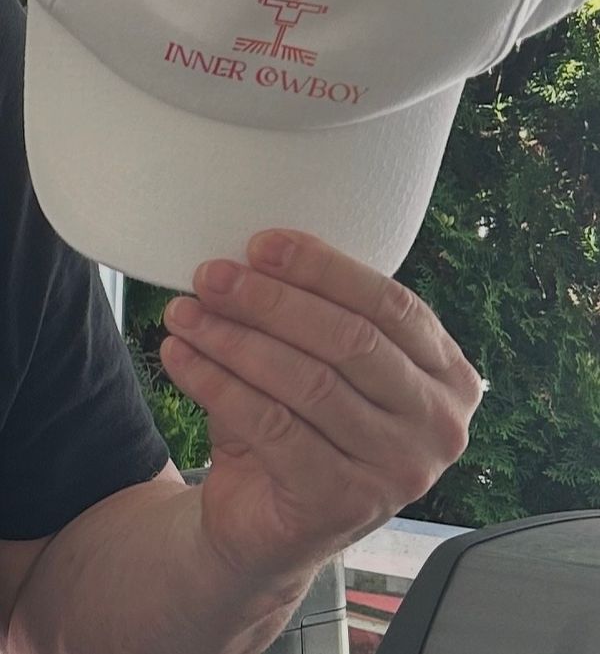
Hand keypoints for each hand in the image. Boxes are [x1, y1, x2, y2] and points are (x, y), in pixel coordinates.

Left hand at [161, 230, 482, 586]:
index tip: (261, 244)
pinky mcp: (343, 505)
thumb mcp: (323, 364)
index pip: (392, 304)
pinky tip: (182, 358)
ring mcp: (398, 472)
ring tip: (186, 313)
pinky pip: (272, 426)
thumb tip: (250, 257)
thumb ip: (314, 314)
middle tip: (213, 276)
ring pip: (308, 382)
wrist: (268, 529)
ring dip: (236, 339)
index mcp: (450, 376)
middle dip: (272, 300)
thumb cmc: (301, 427)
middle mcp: (439, 426)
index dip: (324, 268)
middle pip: (351, 340)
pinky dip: (218, 385)